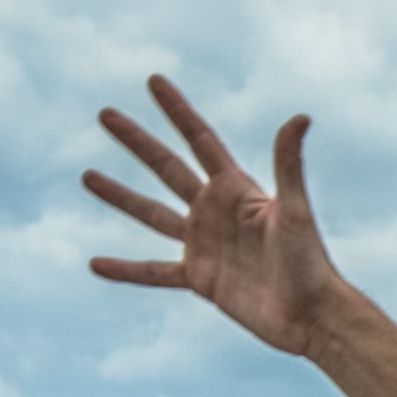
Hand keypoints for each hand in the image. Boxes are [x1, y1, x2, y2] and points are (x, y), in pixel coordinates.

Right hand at [84, 75, 339, 354]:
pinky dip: (125, 270)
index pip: (199, 139)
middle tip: (104, 114)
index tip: (153, 81)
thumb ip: (288, 164)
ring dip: (119, 196)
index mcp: (235, 189)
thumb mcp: (295, 210)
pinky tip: (95, 264)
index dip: (177, 110)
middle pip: (166, 168)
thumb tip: (300, 117)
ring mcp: (204, 244)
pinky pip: (153, 272)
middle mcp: (215, 211)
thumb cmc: (309, 262)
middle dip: (136, 141)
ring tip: (86, 175)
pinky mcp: (199, 279)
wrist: (310, 316)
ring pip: (151, 214)